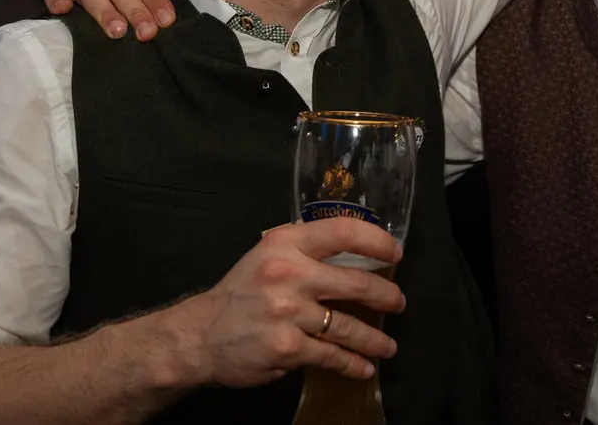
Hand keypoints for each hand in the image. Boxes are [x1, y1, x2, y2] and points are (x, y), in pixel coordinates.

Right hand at [165, 218, 405, 388]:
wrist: (200, 335)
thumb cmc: (239, 293)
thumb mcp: (265, 255)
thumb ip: (303, 246)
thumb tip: (348, 241)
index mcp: (285, 244)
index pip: (342, 231)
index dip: (376, 241)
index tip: (395, 254)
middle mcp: (288, 274)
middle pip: (356, 283)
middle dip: (386, 297)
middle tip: (398, 303)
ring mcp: (288, 312)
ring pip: (348, 326)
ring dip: (374, 339)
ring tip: (387, 346)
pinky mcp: (287, 347)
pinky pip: (331, 355)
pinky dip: (352, 364)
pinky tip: (363, 367)